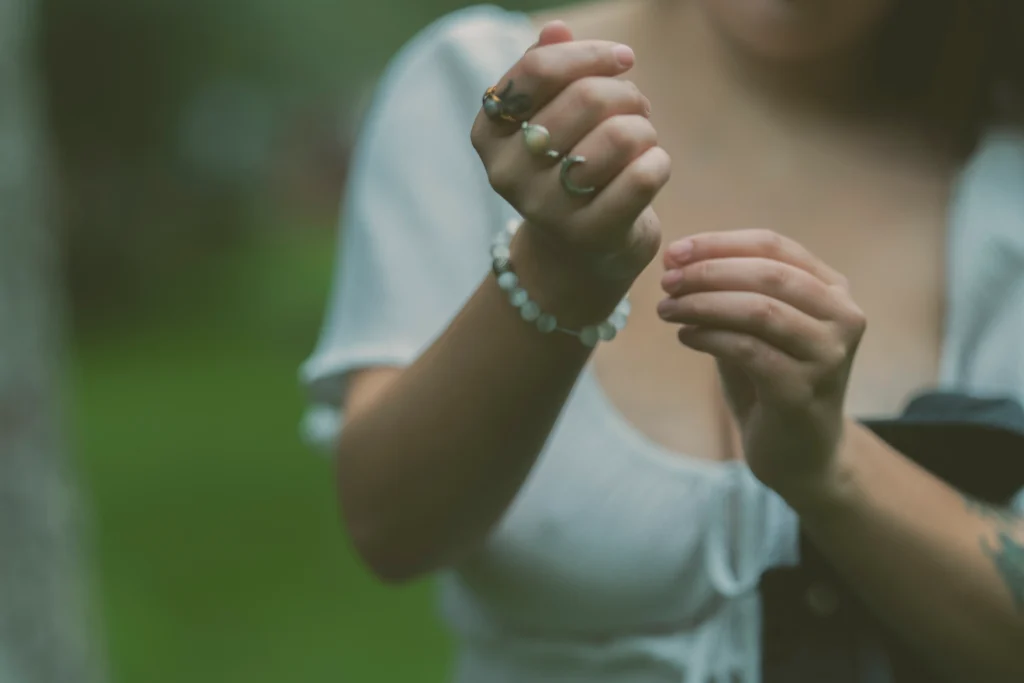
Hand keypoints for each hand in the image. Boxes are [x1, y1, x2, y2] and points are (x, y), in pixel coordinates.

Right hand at [471, 23, 670, 287]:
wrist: (577, 254)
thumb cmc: (566, 170)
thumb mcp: (550, 120)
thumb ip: (548, 74)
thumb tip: (555, 29)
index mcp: (489, 135)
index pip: (539, 69)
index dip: (590, 54)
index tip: (622, 59)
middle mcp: (508, 174)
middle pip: (586, 98)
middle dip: (625, 94)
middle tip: (635, 108)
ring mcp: (547, 209)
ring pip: (620, 135)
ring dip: (643, 128)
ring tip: (639, 139)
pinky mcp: (591, 234)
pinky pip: (644, 174)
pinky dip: (659, 161)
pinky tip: (651, 167)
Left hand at [656, 229, 866, 498]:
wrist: (800, 453)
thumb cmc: (770, 380)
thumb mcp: (751, 327)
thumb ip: (726, 292)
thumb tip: (676, 260)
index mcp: (831, 289)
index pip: (773, 246)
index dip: (719, 244)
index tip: (673, 253)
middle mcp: (842, 316)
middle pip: (768, 273)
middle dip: (708, 272)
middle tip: (666, 282)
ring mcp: (829, 355)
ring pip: (760, 310)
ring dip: (704, 304)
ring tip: (667, 309)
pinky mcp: (804, 390)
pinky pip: (750, 350)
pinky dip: (711, 337)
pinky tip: (685, 337)